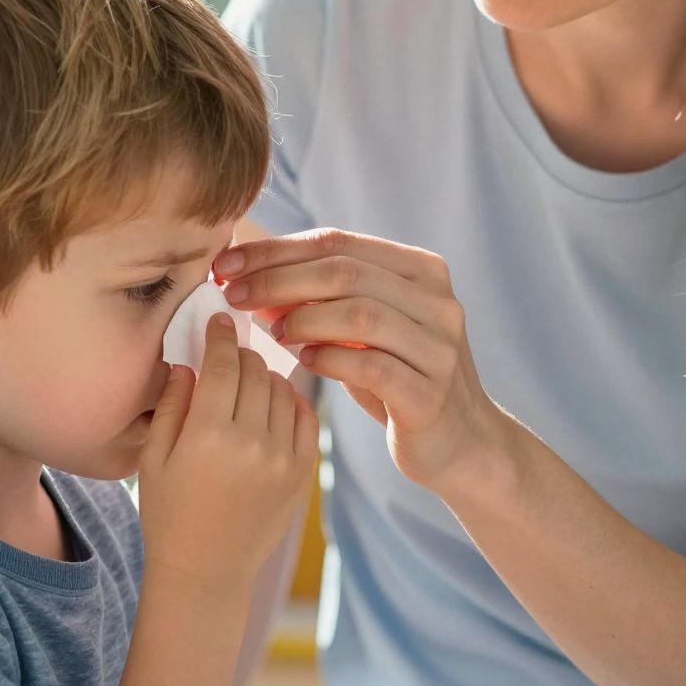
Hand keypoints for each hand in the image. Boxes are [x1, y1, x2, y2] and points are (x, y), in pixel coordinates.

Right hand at [137, 312, 318, 588]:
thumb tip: (188, 363)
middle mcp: (252, 442)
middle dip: (242, 353)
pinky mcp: (301, 473)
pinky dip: (291, 402)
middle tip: (231, 350)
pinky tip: (273, 403)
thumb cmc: (168, 515)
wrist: (206, 570)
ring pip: (282, 390)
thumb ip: (171, 405)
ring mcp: (282, 458)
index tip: (220, 319)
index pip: (223, 363)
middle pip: (256, 371)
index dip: (220, 335)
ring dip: (265, 376)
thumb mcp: (153, 458)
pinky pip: (304, 417)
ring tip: (249, 379)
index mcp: (208, 435)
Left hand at [214, 230, 495, 491]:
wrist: (458, 443)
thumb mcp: (362, 331)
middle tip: (234, 295)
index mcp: (422, 271)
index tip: (226, 265)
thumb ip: (319, 300)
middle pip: (345, 273)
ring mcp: (440, 348)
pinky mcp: (431, 394)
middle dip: (279, 280)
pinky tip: (305, 362)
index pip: (338, 242)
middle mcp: (439, 302)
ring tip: (272, 332)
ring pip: (360, 315)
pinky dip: (331, 360)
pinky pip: (372, 367)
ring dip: (304, 319)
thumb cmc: (398, 379)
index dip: (276, 250)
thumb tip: (247, 276)